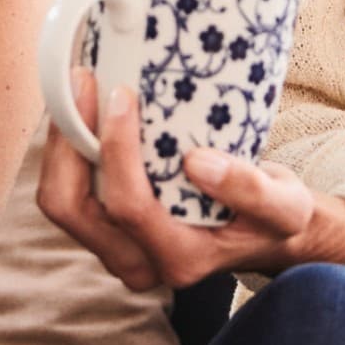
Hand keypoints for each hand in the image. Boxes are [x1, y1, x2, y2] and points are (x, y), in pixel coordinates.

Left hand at [36, 69, 344, 289]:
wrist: (265, 235)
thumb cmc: (273, 215)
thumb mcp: (284, 205)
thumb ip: (251, 189)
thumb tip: (198, 163)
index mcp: (179, 259)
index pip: (128, 205)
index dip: (115, 148)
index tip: (123, 94)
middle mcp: (139, 263)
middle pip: (71, 209)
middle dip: (66, 142)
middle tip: (83, 81)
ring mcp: (117, 250)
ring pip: (60, 202)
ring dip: (60, 143)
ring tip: (78, 88)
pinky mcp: (107, 231)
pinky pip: (68, 192)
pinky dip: (66, 149)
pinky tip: (83, 108)